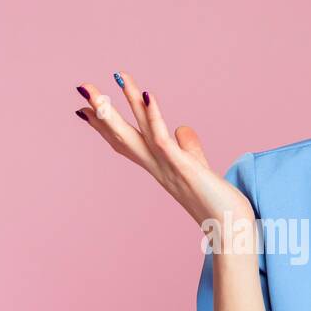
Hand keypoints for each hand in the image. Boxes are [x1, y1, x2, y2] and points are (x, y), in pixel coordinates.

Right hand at [74, 72, 254, 227]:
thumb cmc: (215, 200)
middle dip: (100, 110)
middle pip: (121, 135)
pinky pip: (162, 139)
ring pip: (135, 134)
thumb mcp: (197, 165)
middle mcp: (156, 167)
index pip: (125, 142)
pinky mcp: (183, 168)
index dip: (104, 125)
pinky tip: (148, 94)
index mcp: (156, 166)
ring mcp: (166, 168)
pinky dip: (154, 116)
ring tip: (107, 82)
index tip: (85, 107)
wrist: (230, 229)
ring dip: (120, 108)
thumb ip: (187, 146)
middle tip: (81, 86)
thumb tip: (181, 127)